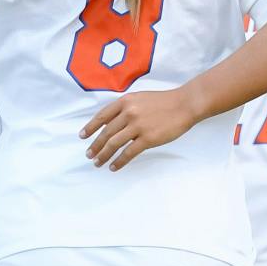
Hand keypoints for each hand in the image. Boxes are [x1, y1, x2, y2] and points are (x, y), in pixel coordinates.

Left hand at [81, 86, 204, 169]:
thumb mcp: (140, 98)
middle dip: (95, 146)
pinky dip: (119, 161)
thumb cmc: (164, 102)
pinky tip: (114, 167)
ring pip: (114, 144)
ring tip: (98, 163)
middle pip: (106, 133)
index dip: (90, 127)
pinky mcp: (148, 139)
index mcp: (125, 102)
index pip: (102, 116)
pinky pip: (128, 153)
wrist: (184, 104)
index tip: (83, 136)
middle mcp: (128, 113)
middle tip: (89, 155)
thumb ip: (125, 108)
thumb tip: (111, 123)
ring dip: (104, 155)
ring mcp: (138, 126)